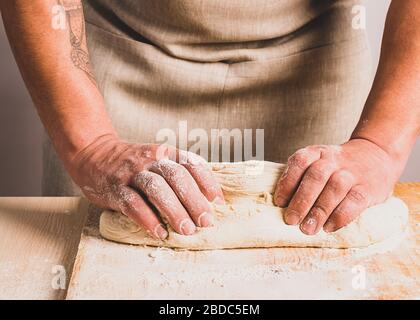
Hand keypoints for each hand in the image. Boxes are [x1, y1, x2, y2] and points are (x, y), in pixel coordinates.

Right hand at [68, 135, 223, 239]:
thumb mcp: (156, 159)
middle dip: (194, 200)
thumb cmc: (134, 163)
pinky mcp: (115, 188)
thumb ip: (176, 173)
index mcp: (165, 152)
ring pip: (156, 189)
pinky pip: (133, 204)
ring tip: (187, 230)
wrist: (94, 154)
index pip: (190, 163)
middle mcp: (150, 159)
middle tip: (206, 222)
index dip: (207, 182)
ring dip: (174, 211)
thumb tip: (206, 199)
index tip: (218, 201)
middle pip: (177, 177)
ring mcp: (132, 173)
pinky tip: (160, 233)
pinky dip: (148, 219)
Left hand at [273, 139, 403, 234]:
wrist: (376, 154)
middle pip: (315, 177)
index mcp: (316, 152)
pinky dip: (340, 216)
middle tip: (291, 220)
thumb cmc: (336, 166)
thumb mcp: (318, 161)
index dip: (287, 183)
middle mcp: (333, 160)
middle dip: (301, 201)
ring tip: (308, 229)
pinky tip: (329, 227)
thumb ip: (301, 177)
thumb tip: (282, 206)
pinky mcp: (368, 188)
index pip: (299, 162)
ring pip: (334, 189)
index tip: (279, 203)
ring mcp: (352, 173)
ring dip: (319, 211)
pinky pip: (354, 201)